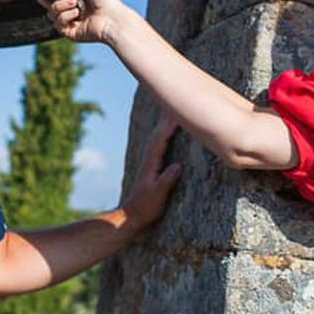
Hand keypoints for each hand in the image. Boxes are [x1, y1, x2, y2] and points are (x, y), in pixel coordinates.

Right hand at [32, 0, 127, 43]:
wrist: (112, 17)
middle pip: (44, 1)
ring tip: (75, 3)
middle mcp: (70, 8)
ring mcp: (69, 21)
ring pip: (51, 12)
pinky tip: (77, 14)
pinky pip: (58, 22)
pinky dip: (66, 16)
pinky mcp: (69, 32)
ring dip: (61, 5)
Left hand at [118, 115, 182, 230]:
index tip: (181, 112)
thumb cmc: (146, 207)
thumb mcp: (158, 195)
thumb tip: (178, 166)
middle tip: (179, 97)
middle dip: (169, 115)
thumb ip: (166, 181)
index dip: (171, 124)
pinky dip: (166, 131)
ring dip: (167, 121)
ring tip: (176, 107)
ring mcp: (151, 160)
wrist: (132, 215)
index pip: (162, 138)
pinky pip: (161, 141)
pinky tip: (171, 128)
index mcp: (152, 162)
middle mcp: (150, 157)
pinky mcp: (154, 164)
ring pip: (159, 134)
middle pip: (159, 131)